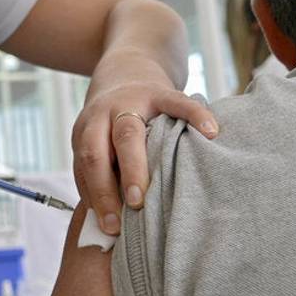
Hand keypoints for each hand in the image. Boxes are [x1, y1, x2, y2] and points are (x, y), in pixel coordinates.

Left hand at [73, 81, 217, 234]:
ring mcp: (131, 102)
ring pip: (128, 132)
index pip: (85, 168)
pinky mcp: (160, 91)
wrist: (128, 65)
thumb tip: (109, 229)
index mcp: (86, 131)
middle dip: (107, 186)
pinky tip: (211, 132)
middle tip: (123, 216)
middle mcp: (103, 115)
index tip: (108, 228)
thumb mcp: (99, 139)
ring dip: (133, 166)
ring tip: (143, 196)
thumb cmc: (115, 120)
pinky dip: (194, 116)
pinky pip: (178, 103)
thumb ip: (101, 173)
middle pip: (97, 151)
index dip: (95, 198)